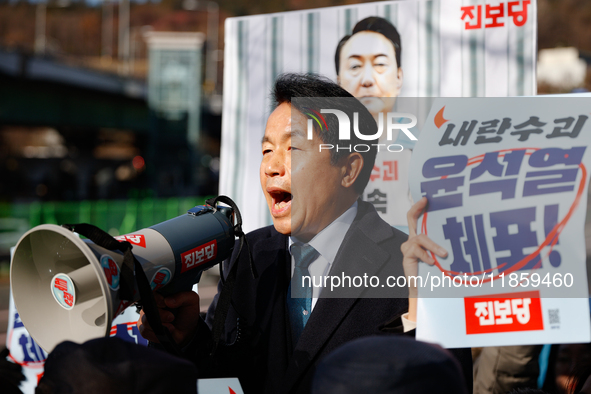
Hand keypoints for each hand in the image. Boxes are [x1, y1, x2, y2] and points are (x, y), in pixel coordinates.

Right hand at [137, 291, 200, 346]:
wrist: (188, 331)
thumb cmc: (187, 313)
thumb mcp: (191, 301)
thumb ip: (182, 296)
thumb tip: (168, 300)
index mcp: (161, 295)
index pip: (151, 293)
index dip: (157, 299)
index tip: (165, 303)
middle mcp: (151, 305)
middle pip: (147, 308)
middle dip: (160, 314)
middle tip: (171, 317)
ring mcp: (146, 317)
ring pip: (145, 320)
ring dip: (160, 325)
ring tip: (171, 326)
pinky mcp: (145, 329)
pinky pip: (144, 331)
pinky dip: (156, 334)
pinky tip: (165, 332)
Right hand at [400, 197, 446, 321]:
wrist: (426, 292)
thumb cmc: (438, 274)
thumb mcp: (444, 257)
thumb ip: (449, 248)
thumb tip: (473, 238)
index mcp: (422, 238)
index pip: (417, 217)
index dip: (419, 206)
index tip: (426, 197)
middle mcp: (413, 239)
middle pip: (410, 218)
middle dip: (417, 207)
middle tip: (425, 200)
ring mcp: (409, 247)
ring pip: (421, 238)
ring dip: (434, 245)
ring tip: (444, 254)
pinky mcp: (406, 256)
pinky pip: (416, 250)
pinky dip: (426, 256)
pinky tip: (432, 262)